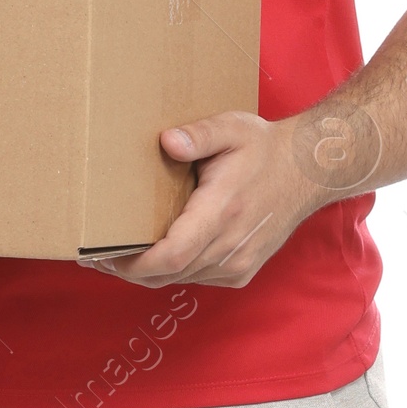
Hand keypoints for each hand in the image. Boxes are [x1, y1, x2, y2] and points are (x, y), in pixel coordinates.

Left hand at [82, 104, 378, 289]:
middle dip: (127, 269)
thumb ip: (199, 134)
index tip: (101, 254)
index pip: (169, 256)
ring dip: (148, 272)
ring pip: (179, 279)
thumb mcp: (232, 128)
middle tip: (96, 255)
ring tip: (117, 255)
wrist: (310, 172)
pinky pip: (196, 278)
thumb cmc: (266, 149)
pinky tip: (156, 254)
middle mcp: (231, 246)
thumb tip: (166, 141)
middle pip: (166, 274)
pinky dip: (173, 271)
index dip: (130, 263)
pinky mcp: (241, 272)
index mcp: (222, 212)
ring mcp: (238, 264)